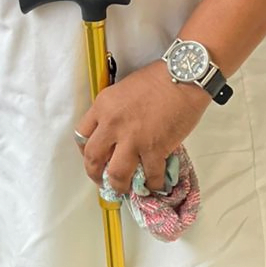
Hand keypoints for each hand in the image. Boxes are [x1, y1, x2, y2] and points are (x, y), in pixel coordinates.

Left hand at [75, 62, 208, 193]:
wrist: (184, 76)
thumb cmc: (157, 79)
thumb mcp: (123, 90)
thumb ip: (114, 111)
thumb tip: (116, 132)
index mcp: (102, 107)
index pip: (81, 135)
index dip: (85, 151)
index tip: (92, 158)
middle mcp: (112, 125)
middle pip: (93, 159)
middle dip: (95, 175)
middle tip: (103, 181)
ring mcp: (133, 139)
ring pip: (116, 174)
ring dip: (120, 186)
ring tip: (125, 189)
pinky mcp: (155, 149)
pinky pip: (150, 175)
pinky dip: (152, 184)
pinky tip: (154, 184)